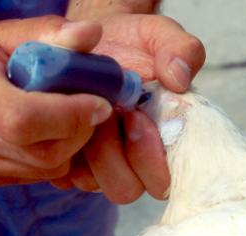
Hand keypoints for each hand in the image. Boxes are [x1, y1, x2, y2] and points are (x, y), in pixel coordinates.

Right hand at [0, 16, 111, 185]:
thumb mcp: (1, 35)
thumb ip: (47, 32)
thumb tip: (92, 32)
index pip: (24, 118)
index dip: (71, 115)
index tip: (100, 102)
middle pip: (46, 153)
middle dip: (81, 130)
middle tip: (89, 107)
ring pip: (47, 168)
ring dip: (70, 144)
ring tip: (65, 116)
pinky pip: (36, 175)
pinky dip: (53, 155)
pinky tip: (45, 132)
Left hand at [58, 10, 204, 203]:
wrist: (98, 39)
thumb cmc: (133, 43)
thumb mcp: (162, 35)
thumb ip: (181, 50)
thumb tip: (178, 80)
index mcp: (162, 140)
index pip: (164, 179)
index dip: (151, 158)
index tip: (136, 116)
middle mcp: (132, 158)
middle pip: (125, 189)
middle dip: (114, 154)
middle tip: (110, 113)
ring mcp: (99, 161)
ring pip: (91, 183)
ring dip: (87, 147)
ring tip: (87, 107)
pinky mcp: (70, 158)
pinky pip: (63, 171)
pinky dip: (63, 144)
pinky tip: (68, 112)